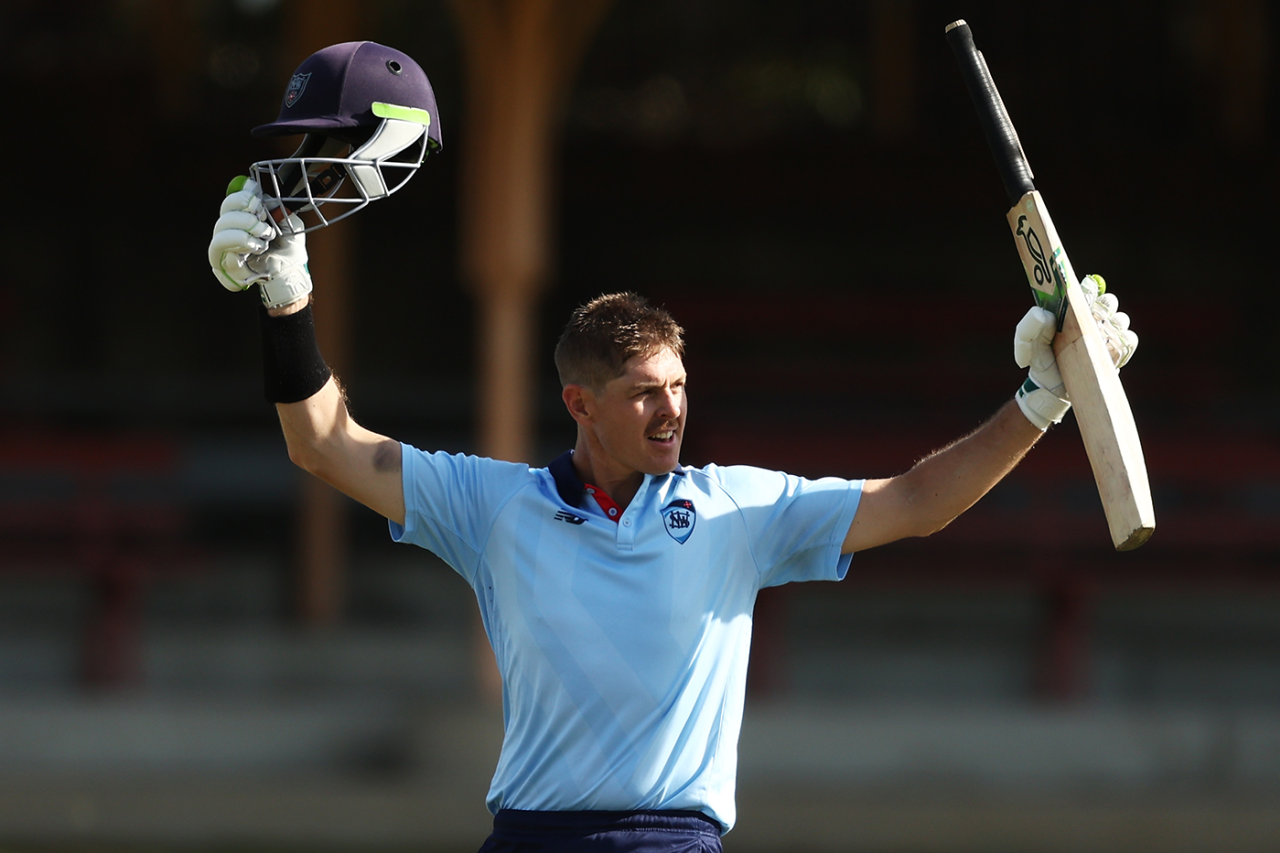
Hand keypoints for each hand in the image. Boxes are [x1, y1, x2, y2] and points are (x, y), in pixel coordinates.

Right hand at [208, 177, 312, 309]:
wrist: (292, 273)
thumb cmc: (289, 250)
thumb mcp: (291, 224)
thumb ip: (278, 209)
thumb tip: (265, 197)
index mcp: (242, 220)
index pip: (230, 204)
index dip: (241, 199)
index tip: (258, 202)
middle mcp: (230, 233)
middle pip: (223, 217)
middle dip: (245, 218)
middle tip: (263, 226)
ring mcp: (227, 250)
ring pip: (219, 235)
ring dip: (242, 234)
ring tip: (262, 239)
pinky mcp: (227, 267)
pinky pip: (222, 255)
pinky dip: (239, 249)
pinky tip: (256, 249)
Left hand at [1013, 274, 1138, 429]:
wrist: (1051, 390)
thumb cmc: (1040, 362)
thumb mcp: (1026, 345)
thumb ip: (1029, 327)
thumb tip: (1046, 315)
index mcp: (1072, 312)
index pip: (1086, 291)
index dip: (1089, 288)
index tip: (1086, 289)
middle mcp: (1091, 320)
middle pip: (1109, 302)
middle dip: (1105, 304)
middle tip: (1095, 314)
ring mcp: (1105, 337)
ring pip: (1121, 320)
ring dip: (1115, 323)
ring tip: (1100, 333)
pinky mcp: (1115, 354)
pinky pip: (1128, 340)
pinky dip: (1123, 340)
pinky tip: (1108, 347)